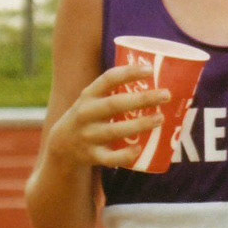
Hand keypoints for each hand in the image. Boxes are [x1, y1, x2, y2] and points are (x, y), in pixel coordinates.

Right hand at [45, 63, 169, 171]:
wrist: (62, 145)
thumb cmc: (89, 116)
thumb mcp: (94, 99)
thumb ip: (115, 90)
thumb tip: (157, 76)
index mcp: (89, 95)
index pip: (108, 79)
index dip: (129, 73)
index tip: (150, 69)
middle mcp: (86, 113)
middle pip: (114, 104)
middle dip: (141, 99)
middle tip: (166, 95)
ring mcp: (88, 135)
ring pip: (115, 130)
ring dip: (139, 124)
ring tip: (160, 118)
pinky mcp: (91, 155)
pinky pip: (110, 158)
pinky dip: (124, 155)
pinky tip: (139, 149)